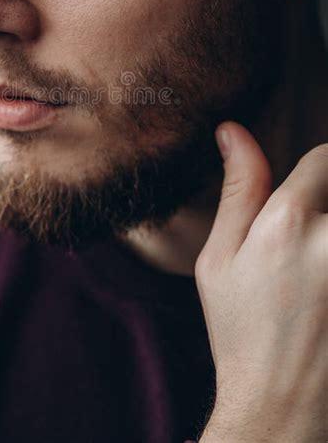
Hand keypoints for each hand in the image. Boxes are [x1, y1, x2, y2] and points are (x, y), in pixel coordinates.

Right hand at [196, 122, 327, 442]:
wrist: (283, 406)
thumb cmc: (243, 332)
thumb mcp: (219, 260)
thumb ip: (237, 190)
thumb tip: (232, 131)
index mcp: (287, 223)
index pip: (325, 157)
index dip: (318, 172)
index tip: (310, 200)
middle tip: (314, 244)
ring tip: (318, 268)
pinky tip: (325, 288)